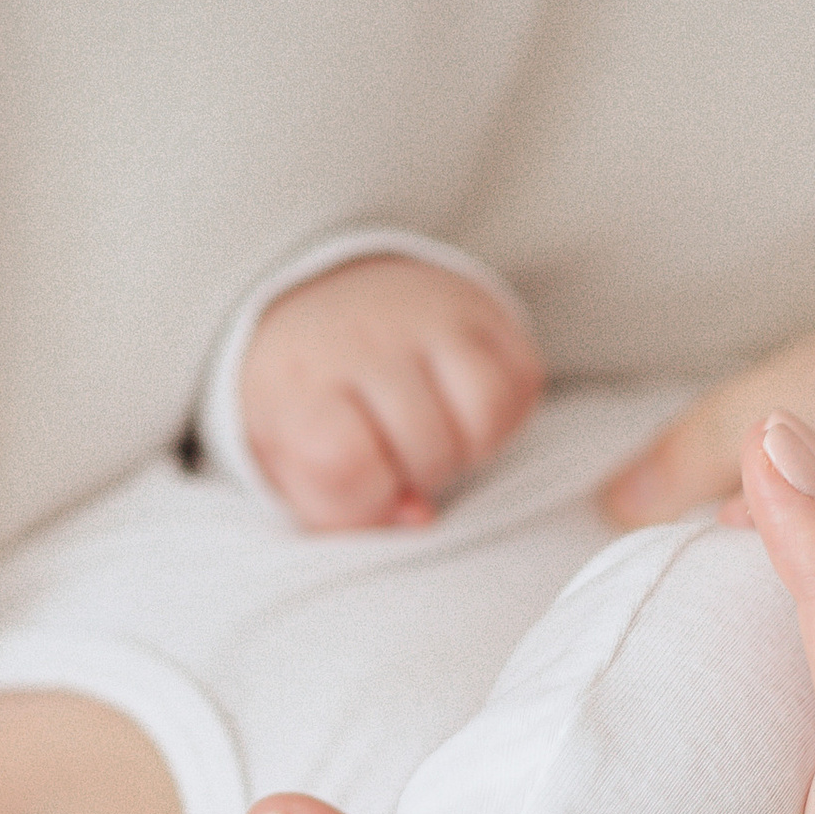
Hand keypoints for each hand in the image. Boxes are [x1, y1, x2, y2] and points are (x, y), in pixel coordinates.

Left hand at [243, 253, 543, 528]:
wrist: (329, 299)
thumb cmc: (313, 402)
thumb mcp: (291, 459)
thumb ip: (339, 508)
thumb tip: (420, 514)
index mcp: (299, 380)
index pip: (346, 464)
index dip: (367, 498)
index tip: (363, 483)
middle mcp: (363, 337)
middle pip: (427, 445)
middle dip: (422, 475)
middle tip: (400, 458)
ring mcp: (425, 314)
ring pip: (486, 407)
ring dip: (472, 446)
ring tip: (440, 438)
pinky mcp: (479, 304)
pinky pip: (523, 378)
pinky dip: (506, 414)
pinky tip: (466, 411)